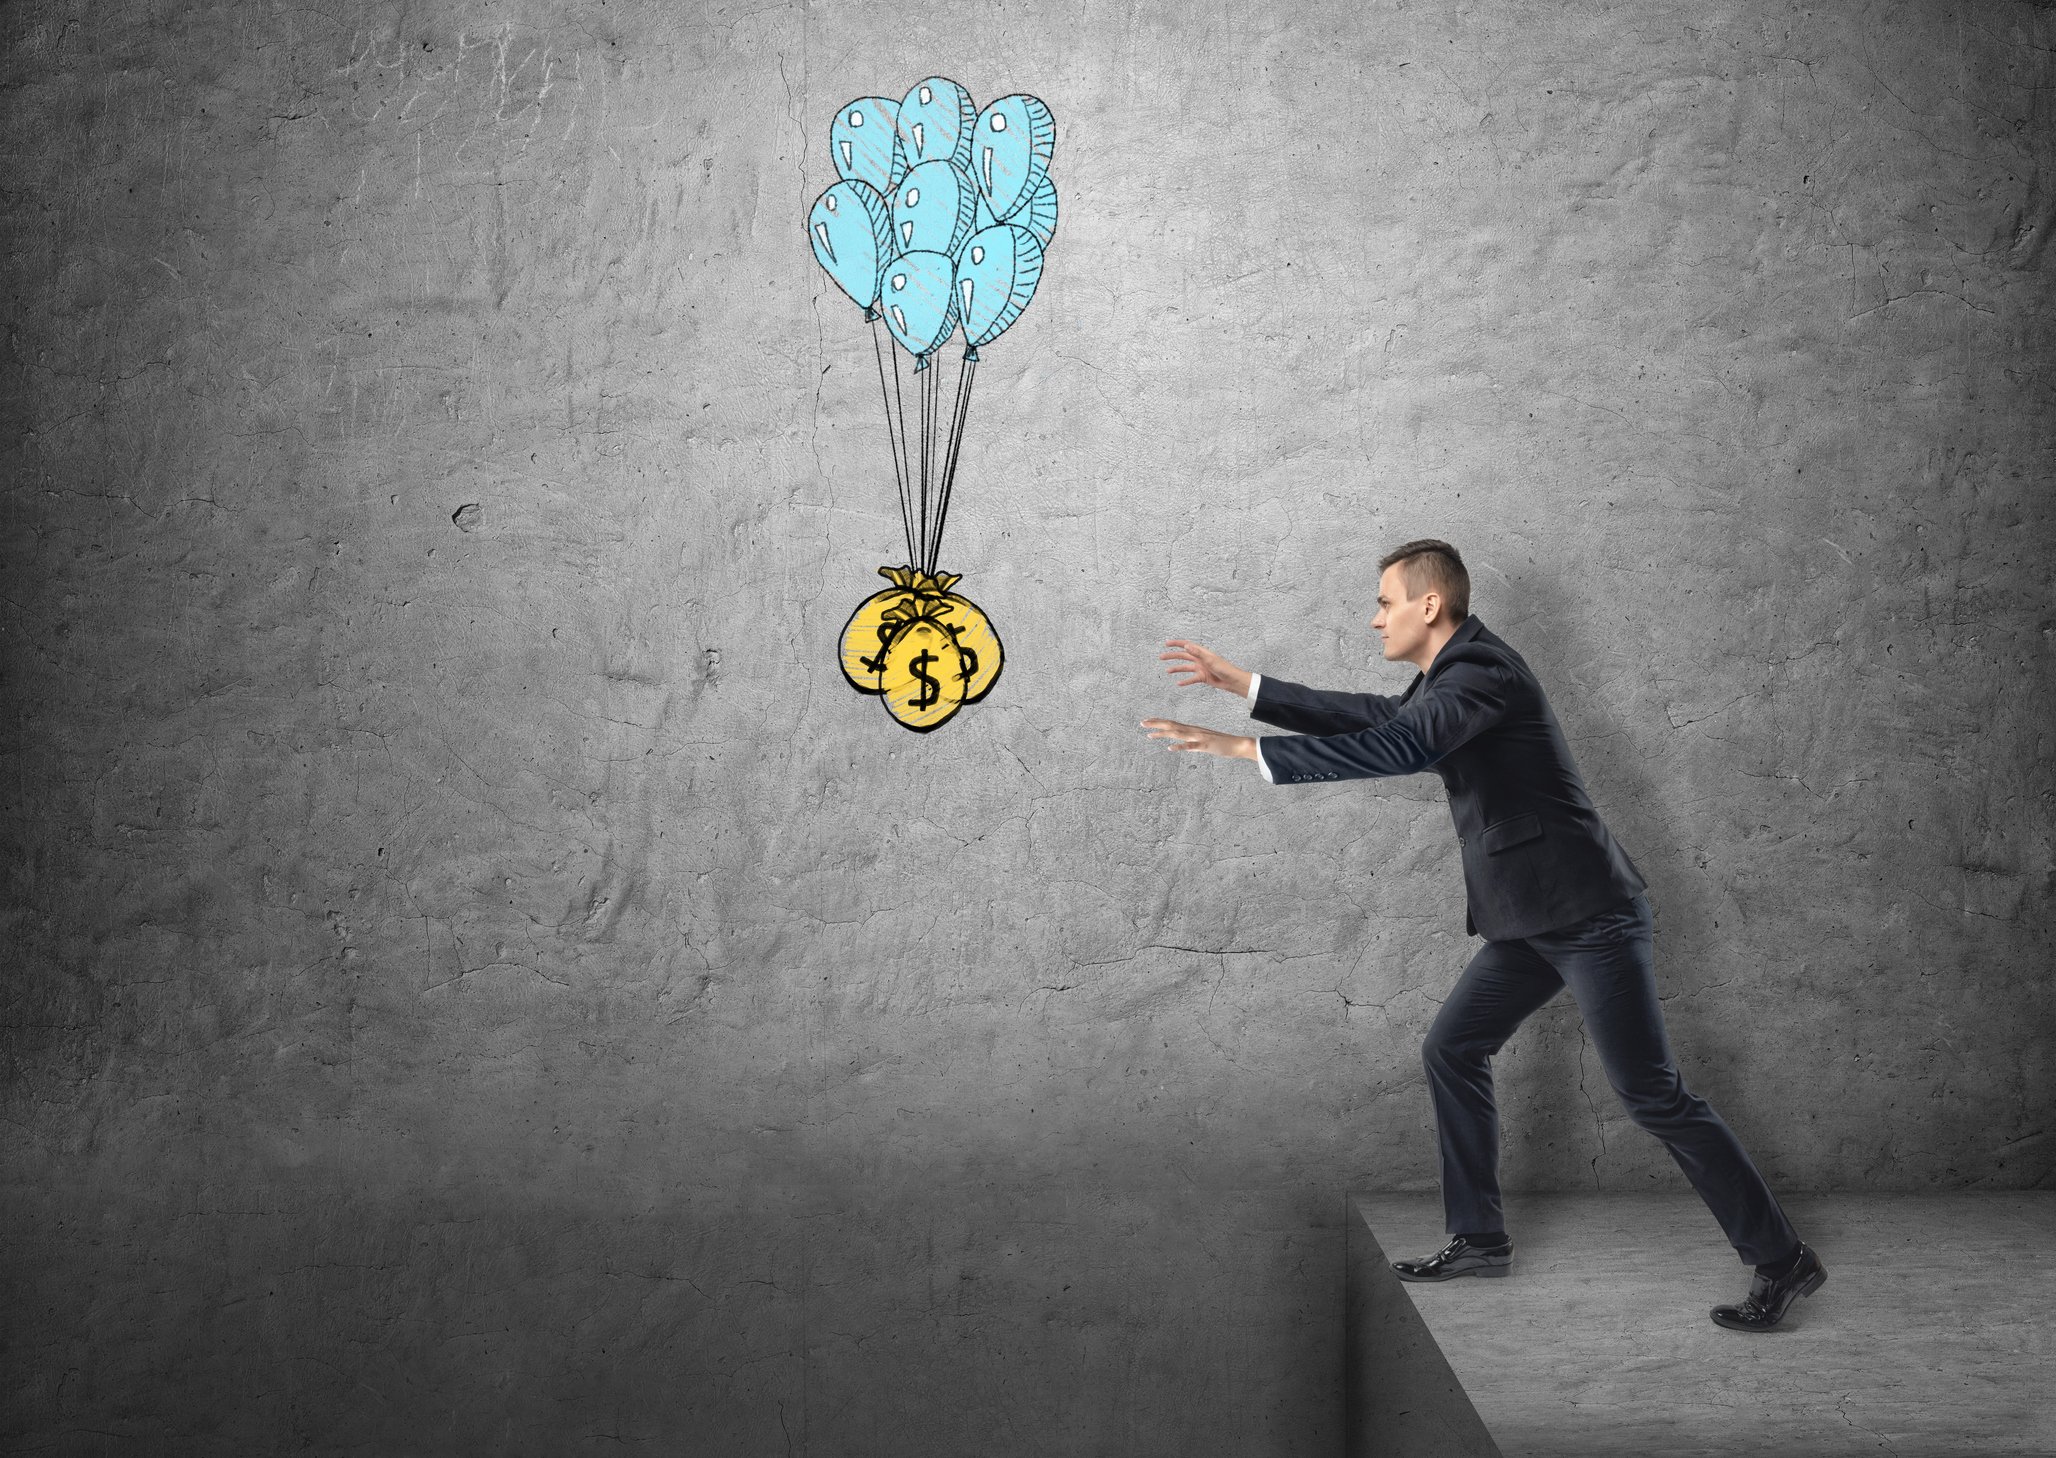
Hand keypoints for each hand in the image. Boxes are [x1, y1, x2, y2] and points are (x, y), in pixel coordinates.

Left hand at [1140, 718, 1257, 760]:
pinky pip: (1191, 746)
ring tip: (1150, 735)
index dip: (1159, 722)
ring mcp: (1199, 738)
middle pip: (1172, 726)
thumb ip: (1192, 744)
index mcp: (1192, 730)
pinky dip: (1180, 747)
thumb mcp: (1203, 744)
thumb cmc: (1221, 744)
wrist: (1238, 745)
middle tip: (1141, 723)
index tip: (1146, 721)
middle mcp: (1193, 731)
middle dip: (1156, 724)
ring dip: (1164, 734)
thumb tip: (1181, 747)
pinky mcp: (1205, 746)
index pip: (1172, 724)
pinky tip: (1170, 748)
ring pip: (1178, 734)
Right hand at [1159, 639, 1252, 697]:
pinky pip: (1191, 679)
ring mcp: (1201, 668)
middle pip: (1183, 656)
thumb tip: (1186, 646)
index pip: (1187, 645)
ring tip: (1167, 671)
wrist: (1232, 680)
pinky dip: (1185, 681)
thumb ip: (1197, 653)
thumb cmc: (1224, 668)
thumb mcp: (1210, 660)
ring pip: (1185, 668)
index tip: (1166, 643)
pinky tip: (1179, 683)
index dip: (1176, 643)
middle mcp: (1200, 659)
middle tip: (1161, 657)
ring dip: (1176, 669)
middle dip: (1172, 656)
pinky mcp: (1203, 677)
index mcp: (1202, 652)